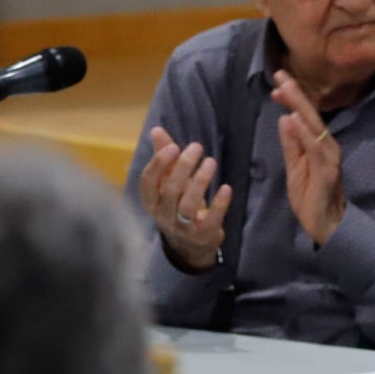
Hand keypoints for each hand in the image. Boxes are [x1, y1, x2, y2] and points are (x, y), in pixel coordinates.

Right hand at [137, 126, 229, 272]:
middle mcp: (163, 215)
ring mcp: (183, 227)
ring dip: (200, 181)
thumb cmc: (177, 203)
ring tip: (210, 162)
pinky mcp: (203, 235)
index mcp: (151, 200)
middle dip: (183, 167)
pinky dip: (219, 204)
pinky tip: (226, 188)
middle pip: (170, 190)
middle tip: (197, 147)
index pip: (148, 182)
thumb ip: (164, 156)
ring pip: (188, 205)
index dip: (159, 164)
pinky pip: (211, 219)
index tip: (174, 146)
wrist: (190, 244)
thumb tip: (157, 130)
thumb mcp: (169, 181)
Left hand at [271, 71, 346, 246]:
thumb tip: (285, 118)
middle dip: (295, 93)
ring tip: (286, 89)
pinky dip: (306, 132)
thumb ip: (291, 144)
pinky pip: (316, 148)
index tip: (276, 83)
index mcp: (317, 144)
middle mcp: (327, 146)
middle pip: (310, 115)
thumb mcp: (295, 166)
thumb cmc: (310, 196)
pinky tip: (296, 118)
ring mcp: (329, 157)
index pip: (304, 116)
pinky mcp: (328, 171)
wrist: (326, 224)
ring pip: (314, 126)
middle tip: (280, 74)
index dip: (292, 98)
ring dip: (300, 106)